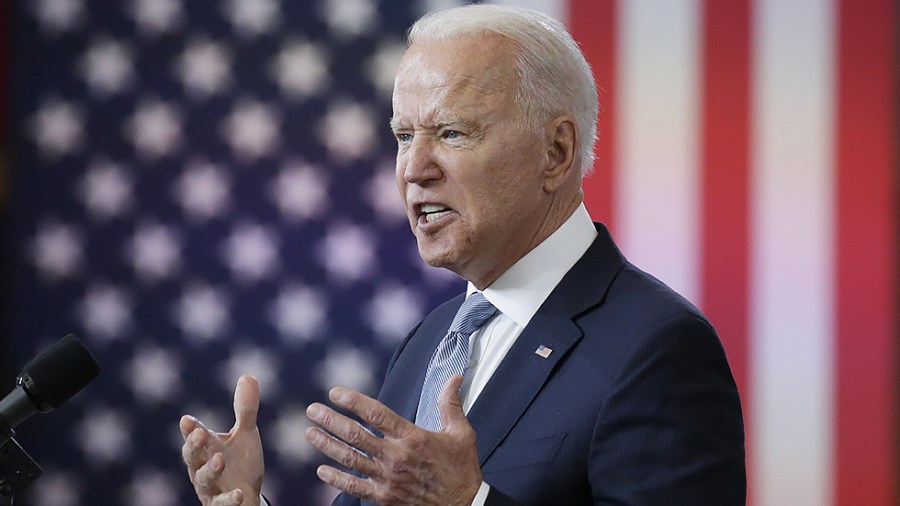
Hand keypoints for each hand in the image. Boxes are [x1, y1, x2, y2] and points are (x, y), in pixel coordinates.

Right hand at [180, 375, 264, 505]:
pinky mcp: (219, 505)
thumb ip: (245, 409)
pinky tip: (239, 494)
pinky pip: (221, 503)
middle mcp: (201, 467)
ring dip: (209, 469)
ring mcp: (209, 488)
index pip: (195, 436)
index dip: (190, 429)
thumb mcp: (246, 434)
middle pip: (191, 457)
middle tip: (200, 434)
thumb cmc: (241, 462)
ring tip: (220, 459)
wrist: (247, 495)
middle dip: (193, 446)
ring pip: (202, 480)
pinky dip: (229, 499)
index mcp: (206, 448)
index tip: (187, 420)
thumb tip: (248, 375)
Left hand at [305, 375, 481, 505]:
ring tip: (310, 433)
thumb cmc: (461, 470)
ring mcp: (387, 479)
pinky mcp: (384, 497)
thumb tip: (453, 378)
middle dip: (331, 420)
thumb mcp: (461, 433)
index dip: (353, 401)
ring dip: (327, 445)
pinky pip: (354, 487)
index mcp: (413, 438)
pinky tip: (322, 470)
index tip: (335, 392)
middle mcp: (396, 457)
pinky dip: (336, 479)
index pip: (376, 414)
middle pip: (356, 435)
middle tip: (313, 410)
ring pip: (350, 459)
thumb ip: (451, 404)